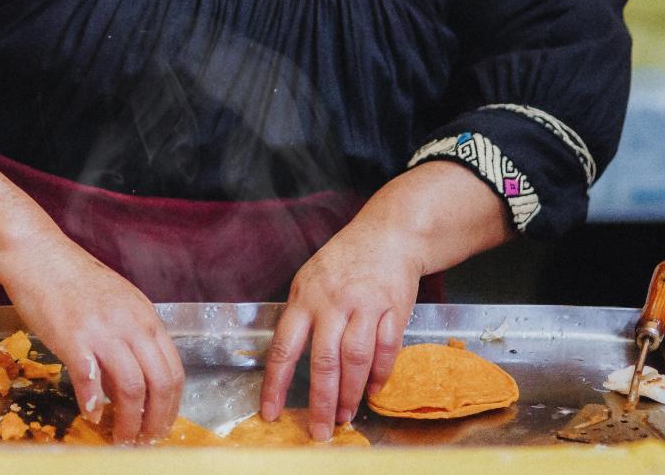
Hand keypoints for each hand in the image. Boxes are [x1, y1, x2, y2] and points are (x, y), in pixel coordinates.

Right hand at [1, 237, 184, 443]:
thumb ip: (129, 340)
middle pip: (161, 383)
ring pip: (132, 388)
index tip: (161, 424)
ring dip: (129, 422)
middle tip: (145, 440)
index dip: (172, 405)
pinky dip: (93, 404)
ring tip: (120, 438)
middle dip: (156, 420)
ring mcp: (103, 331)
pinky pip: (90, 381)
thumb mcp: (116, 304)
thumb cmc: (73, 279)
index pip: (174, 370)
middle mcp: (131, 324)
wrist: (38, 255)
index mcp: (145, 317)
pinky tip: (90, 415)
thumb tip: (130, 386)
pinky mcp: (73, 338)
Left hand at [259, 219, 422, 440]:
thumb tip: (288, 361)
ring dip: (350, 393)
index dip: (276, 384)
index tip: (271, 412)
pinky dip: (380, 374)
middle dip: (320, 401)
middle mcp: (332, 302)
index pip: (284, 347)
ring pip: (355, 359)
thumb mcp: (310, 280)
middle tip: (319, 430)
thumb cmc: (343, 262)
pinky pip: (386, 348)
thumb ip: (301, 317)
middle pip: (323, 360)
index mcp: (304, 298)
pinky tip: (373, 390)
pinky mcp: (394, 308)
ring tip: (345, 415)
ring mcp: (365, 305)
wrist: (388, 234)